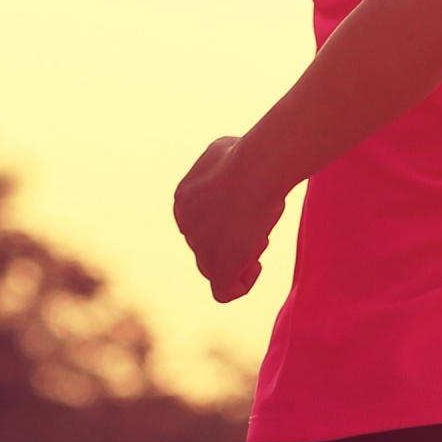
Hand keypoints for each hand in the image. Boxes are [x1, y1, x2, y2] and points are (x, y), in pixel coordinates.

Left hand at [173, 134, 285, 302]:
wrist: (253, 170)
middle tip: (256, 225)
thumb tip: (225, 163)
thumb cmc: (245, 156)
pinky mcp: (218, 268)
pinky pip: (224, 291)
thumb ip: (219, 165)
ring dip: (239, 260)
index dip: (227, 220)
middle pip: (208, 247)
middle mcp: (187, 227)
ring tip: (257, 239)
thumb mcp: (223, 150)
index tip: (247, 209)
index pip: (202, 223)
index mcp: (184, 200)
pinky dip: (242, 282)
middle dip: (234, 240)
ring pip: (215, 269)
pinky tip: (254, 264)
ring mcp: (201, 249)